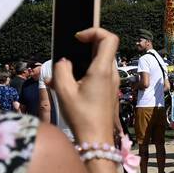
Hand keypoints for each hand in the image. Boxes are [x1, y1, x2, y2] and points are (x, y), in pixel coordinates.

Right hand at [48, 27, 119, 145]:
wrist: (96, 140)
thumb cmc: (82, 117)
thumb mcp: (64, 91)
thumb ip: (61, 70)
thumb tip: (64, 62)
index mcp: (102, 70)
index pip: (109, 38)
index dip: (94, 32)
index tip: (78, 39)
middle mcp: (111, 74)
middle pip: (104, 48)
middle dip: (85, 47)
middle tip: (69, 56)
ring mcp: (112, 83)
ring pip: (101, 62)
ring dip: (84, 62)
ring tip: (65, 74)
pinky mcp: (109, 92)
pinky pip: (100, 74)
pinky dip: (86, 73)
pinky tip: (70, 87)